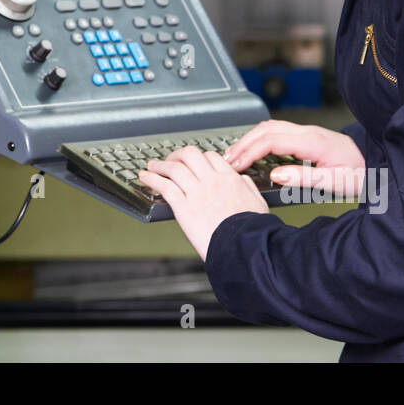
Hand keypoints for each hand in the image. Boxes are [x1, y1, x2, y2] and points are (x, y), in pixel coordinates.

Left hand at [138, 145, 268, 260]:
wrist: (246, 249)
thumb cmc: (254, 232)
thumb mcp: (259, 204)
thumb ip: (248, 187)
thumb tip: (241, 179)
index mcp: (230, 180)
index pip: (211, 157)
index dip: (198, 158)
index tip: (191, 162)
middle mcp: (212, 181)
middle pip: (190, 155)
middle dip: (177, 155)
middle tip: (170, 160)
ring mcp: (197, 193)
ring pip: (174, 168)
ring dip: (160, 165)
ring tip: (152, 166)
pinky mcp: (184, 208)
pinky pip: (164, 187)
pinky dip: (152, 179)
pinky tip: (144, 178)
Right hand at [223, 119, 365, 198]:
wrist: (378, 162)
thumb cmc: (361, 173)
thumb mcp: (335, 181)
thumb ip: (303, 178)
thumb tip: (274, 175)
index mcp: (313, 142)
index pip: (271, 140)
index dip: (249, 152)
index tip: (236, 165)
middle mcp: (307, 132)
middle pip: (265, 129)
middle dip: (242, 144)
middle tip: (227, 161)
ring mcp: (307, 132)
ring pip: (269, 127)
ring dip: (249, 139)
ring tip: (235, 156)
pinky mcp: (307, 136)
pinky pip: (276, 132)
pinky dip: (259, 139)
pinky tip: (254, 151)